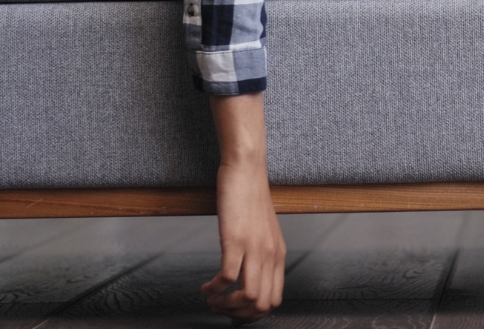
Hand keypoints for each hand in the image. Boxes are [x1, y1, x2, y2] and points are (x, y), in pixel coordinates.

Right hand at [202, 95, 285, 321]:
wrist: (247, 169)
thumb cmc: (251, 198)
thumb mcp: (263, 231)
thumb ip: (261, 254)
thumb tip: (249, 277)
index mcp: (278, 255)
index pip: (274, 300)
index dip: (253, 314)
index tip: (234, 313)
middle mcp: (270, 255)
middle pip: (262, 305)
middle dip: (237, 314)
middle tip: (219, 308)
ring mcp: (254, 248)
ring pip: (248, 297)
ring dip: (225, 306)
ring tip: (211, 299)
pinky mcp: (235, 240)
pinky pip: (227, 278)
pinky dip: (214, 289)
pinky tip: (205, 286)